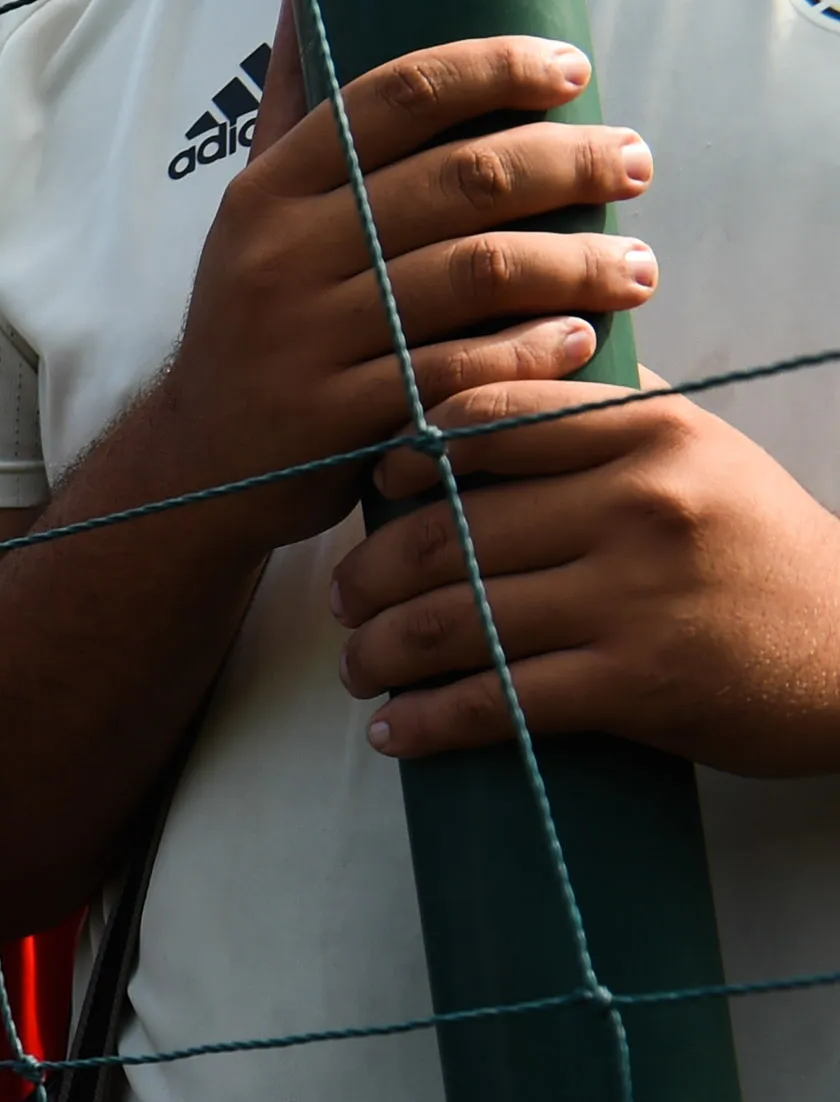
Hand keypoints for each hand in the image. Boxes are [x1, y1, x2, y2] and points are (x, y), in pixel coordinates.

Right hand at [150, 24, 653, 551]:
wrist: (193, 467)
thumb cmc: (255, 328)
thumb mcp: (254, 221)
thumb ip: (294, 120)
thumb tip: (303, 0)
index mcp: (270, 193)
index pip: (397, 96)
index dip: (496, 69)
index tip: (572, 72)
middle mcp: (282, 257)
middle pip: (460, 180)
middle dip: (570, 163)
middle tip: (635, 164)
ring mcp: (305, 340)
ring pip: (476, 274)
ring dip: (577, 264)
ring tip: (636, 266)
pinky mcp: (334, 420)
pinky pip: (458, 373)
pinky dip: (531, 353)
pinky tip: (578, 340)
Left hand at [334, 372, 839, 771]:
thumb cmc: (758, 548)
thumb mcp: (703, 451)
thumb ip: (609, 413)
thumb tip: (509, 370)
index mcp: (650, 433)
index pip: (489, 423)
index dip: (405, 455)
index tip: (372, 487)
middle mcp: (639, 504)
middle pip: (449, 533)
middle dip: (369, 575)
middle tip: (343, 597)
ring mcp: (636, 595)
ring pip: (455, 621)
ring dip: (379, 653)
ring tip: (358, 666)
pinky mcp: (635, 682)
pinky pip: (496, 702)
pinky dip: (427, 723)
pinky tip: (395, 731)